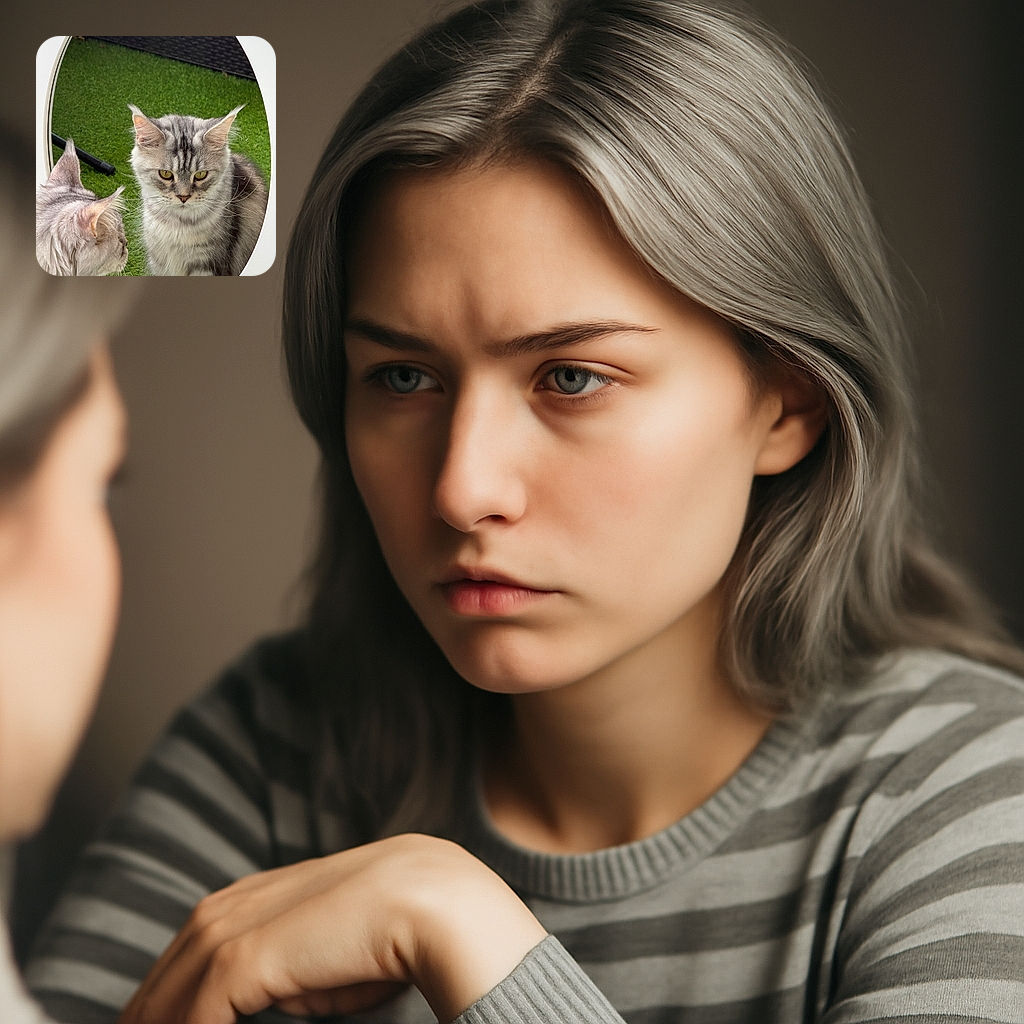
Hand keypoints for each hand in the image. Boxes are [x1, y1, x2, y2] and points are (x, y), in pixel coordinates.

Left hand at [118, 833, 546, 1023]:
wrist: (447, 907)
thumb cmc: (419, 934)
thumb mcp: (350, 955)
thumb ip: (308, 970)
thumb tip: (281, 996)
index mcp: (290, 884)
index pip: (217, 923)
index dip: (186, 966)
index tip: (164, 1003)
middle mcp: (264, 894)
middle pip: (190, 941)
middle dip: (157, 989)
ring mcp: (255, 919)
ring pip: (184, 972)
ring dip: (158, 1011)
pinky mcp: (252, 952)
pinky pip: (201, 1003)